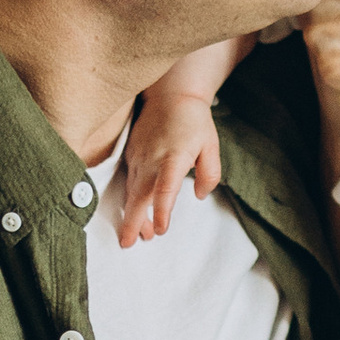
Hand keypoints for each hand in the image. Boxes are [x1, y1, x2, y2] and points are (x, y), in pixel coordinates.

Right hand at [118, 98, 219, 243]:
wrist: (170, 95)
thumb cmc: (194, 121)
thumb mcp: (211, 146)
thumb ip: (209, 173)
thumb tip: (199, 195)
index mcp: (173, 158)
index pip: (165, 189)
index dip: (161, 211)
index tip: (160, 230)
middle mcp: (151, 159)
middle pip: (138, 195)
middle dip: (132, 221)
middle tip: (128, 244)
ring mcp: (138, 157)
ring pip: (131, 191)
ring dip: (132, 214)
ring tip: (136, 236)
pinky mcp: (131, 155)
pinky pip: (128, 181)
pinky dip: (130, 199)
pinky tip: (134, 212)